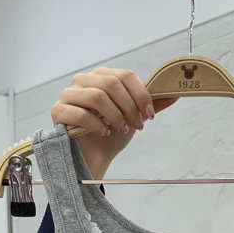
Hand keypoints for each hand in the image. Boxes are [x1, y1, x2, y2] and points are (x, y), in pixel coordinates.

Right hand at [51, 68, 176, 179]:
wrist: (94, 157)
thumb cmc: (112, 135)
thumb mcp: (135, 118)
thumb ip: (150, 105)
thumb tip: (174, 94)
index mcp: (102, 77)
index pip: (124, 75)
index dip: (141, 94)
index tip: (150, 115)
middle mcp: (83, 81)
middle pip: (111, 84)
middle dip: (130, 107)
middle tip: (138, 125)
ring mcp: (69, 95)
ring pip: (97, 96)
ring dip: (115, 116)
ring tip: (122, 130)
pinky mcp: (59, 112)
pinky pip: (79, 113)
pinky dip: (96, 125)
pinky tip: (105, 134)